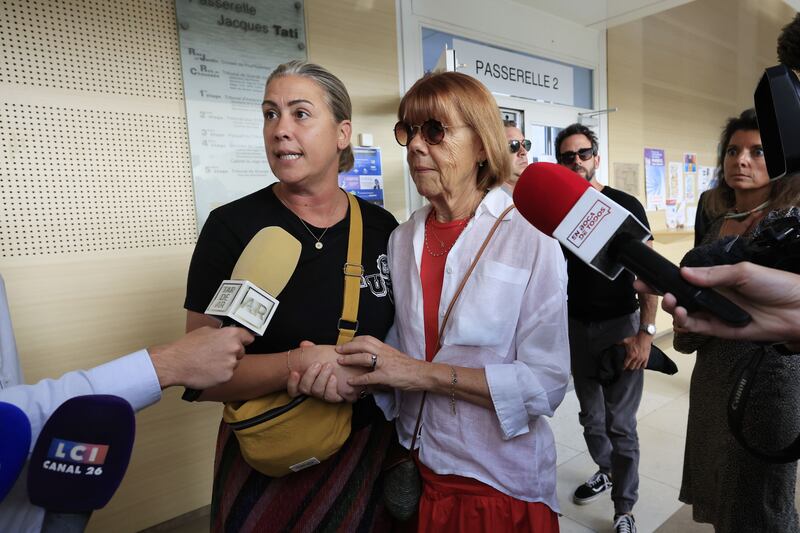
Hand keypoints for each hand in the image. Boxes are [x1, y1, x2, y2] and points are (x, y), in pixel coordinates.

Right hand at [149, 326, 252, 388]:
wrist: (176, 364)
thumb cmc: (188, 347)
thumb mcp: (206, 331)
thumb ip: (221, 333)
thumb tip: (226, 334)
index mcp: (231, 334)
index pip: (248, 337)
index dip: (244, 340)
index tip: (243, 342)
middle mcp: (234, 348)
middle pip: (241, 352)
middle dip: (232, 353)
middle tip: (216, 354)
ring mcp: (231, 363)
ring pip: (233, 364)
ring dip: (225, 365)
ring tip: (209, 363)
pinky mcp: (227, 377)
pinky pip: (227, 375)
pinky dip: (220, 375)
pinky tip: (208, 371)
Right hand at [286, 342, 366, 402]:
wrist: (354, 370)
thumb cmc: (335, 363)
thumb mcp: (322, 355)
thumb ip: (312, 350)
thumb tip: (304, 344)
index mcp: (308, 381)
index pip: (294, 389)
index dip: (292, 383)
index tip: (295, 372)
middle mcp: (315, 390)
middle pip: (305, 388)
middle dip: (310, 375)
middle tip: (317, 364)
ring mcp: (325, 394)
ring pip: (318, 392)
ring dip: (322, 378)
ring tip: (328, 367)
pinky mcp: (337, 397)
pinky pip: (331, 397)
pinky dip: (332, 387)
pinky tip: (334, 377)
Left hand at [335, 335, 424, 390]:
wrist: (423, 373)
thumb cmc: (410, 367)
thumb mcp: (395, 357)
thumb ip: (384, 357)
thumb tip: (374, 361)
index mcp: (386, 348)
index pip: (368, 339)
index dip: (355, 340)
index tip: (347, 342)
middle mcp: (384, 353)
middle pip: (362, 344)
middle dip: (348, 346)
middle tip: (338, 349)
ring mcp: (385, 364)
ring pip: (363, 357)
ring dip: (350, 359)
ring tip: (340, 361)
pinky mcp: (386, 376)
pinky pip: (369, 377)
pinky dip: (358, 379)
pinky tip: (351, 382)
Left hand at [621, 331, 650, 369]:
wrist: (644, 337)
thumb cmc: (635, 339)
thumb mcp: (625, 340)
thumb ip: (619, 343)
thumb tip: (614, 344)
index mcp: (630, 355)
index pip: (626, 364)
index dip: (623, 367)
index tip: (622, 368)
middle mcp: (636, 358)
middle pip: (632, 367)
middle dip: (629, 368)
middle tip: (627, 367)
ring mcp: (642, 359)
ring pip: (637, 367)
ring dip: (635, 367)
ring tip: (633, 366)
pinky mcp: (646, 358)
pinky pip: (644, 365)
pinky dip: (642, 366)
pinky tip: (640, 366)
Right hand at [635, 263, 799, 344]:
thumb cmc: (777, 285)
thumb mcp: (744, 271)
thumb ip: (713, 274)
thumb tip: (685, 273)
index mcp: (716, 279)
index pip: (684, 278)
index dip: (665, 277)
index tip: (646, 275)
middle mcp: (713, 297)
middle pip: (679, 296)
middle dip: (660, 292)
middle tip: (646, 287)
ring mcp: (716, 314)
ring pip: (685, 313)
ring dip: (674, 308)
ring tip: (673, 302)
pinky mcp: (721, 330)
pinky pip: (698, 327)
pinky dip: (687, 322)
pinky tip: (683, 314)